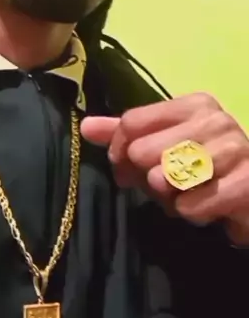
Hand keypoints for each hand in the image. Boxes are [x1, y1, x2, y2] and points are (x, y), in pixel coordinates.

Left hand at [81, 92, 248, 245]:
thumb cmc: (203, 169)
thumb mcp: (164, 146)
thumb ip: (126, 135)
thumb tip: (86, 126)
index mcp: (194, 104)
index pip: (132, 122)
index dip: (119, 151)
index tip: (126, 167)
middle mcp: (216, 120)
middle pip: (143, 151)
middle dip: (146, 178)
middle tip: (165, 186)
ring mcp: (235, 150)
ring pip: (166, 179)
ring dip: (169, 197)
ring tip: (187, 194)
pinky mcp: (246, 183)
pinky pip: (190, 206)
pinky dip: (190, 213)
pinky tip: (205, 207)